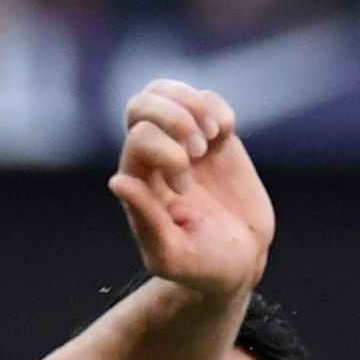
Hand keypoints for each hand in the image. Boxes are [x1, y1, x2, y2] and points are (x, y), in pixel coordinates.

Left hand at [109, 80, 269, 301]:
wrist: (242, 262)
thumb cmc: (202, 266)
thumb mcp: (173, 255)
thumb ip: (146, 220)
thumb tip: (117, 182)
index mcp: (139, 182)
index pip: (140, 139)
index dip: (166, 154)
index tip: (185, 189)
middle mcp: (154, 157)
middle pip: (142, 105)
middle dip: (174, 117)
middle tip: (199, 147)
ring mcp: (184, 144)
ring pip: (167, 93)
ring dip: (192, 103)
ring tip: (212, 134)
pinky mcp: (215, 140)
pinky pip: (206, 100)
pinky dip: (217, 109)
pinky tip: (225, 135)